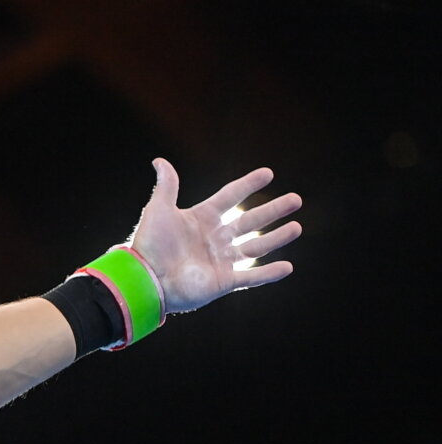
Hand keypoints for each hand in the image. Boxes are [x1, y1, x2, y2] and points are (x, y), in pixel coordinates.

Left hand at [127, 158, 302, 313]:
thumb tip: (159, 161)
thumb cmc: (150, 245)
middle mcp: (214, 239)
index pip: (230, 197)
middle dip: (272, 210)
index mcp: (201, 219)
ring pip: (256, 247)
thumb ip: (167, 186)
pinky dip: (269, 273)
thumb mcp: (158, 210)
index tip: (268, 174)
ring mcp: (220, 260)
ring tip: (297, 227)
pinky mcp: (223, 282)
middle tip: (295, 199)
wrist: (145, 279)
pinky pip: (252, 277)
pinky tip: (288, 267)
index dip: (248, 185)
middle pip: (249, 221)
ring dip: (277, 237)